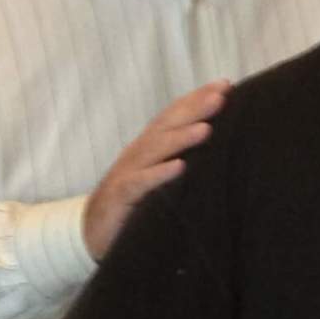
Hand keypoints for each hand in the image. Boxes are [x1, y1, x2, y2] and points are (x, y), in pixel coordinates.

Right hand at [82, 82, 228, 260]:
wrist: (93, 232)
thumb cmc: (136, 202)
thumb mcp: (162, 177)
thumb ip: (183, 159)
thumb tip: (219, 145)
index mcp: (151, 147)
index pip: (175, 116)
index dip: (197, 98)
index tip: (225, 85)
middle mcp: (139, 154)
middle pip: (167, 126)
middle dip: (194, 109)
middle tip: (220, 97)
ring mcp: (127, 173)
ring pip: (154, 150)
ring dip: (180, 138)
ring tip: (205, 130)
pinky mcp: (119, 197)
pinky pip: (139, 183)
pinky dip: (158, 174)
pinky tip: (179, 168)